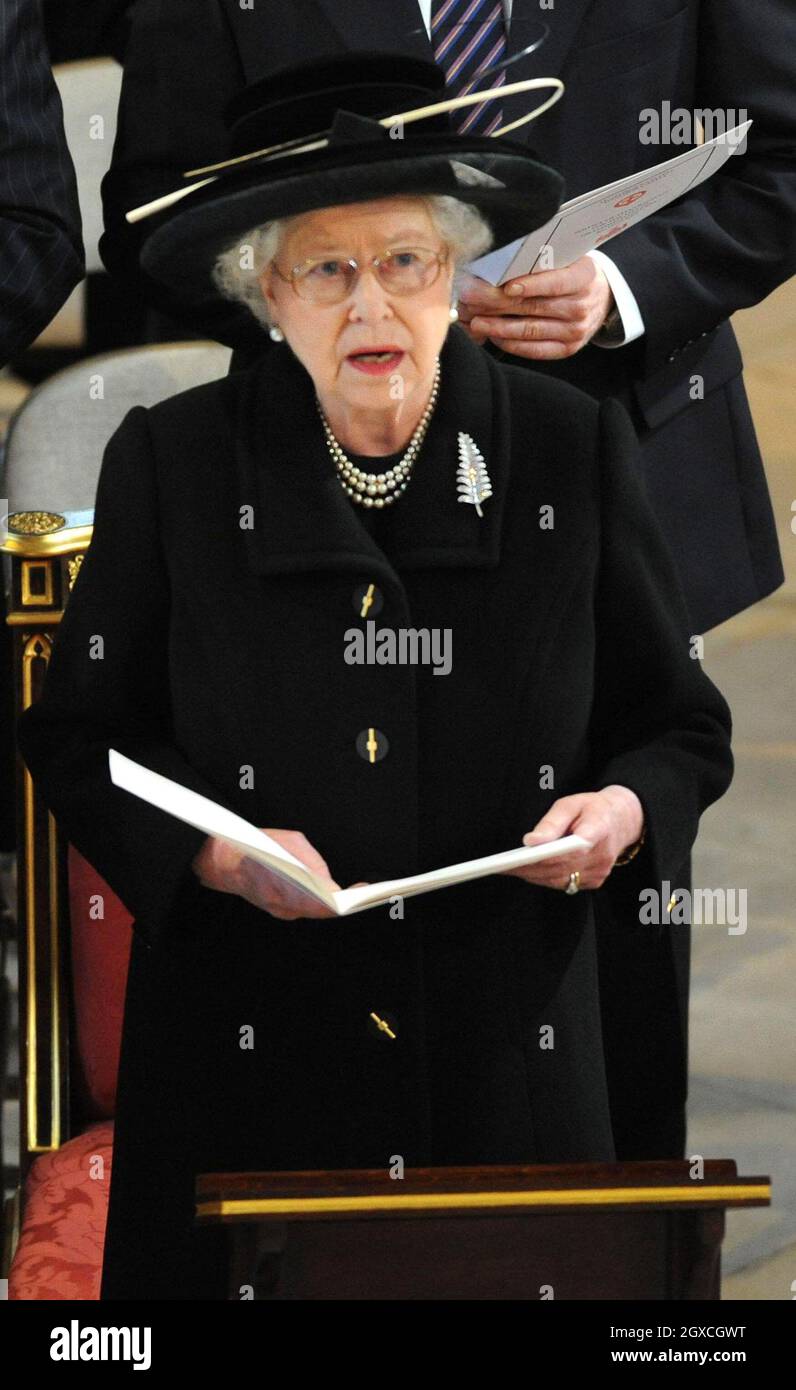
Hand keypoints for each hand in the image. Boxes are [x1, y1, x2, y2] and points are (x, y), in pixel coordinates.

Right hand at [192, 828, 362, 919]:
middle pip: (321, 911)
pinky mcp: (276, 909)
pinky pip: (302, 908)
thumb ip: (312, 862)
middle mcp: (281, 905)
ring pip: (312, 911)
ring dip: (331, 903)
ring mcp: (278, 910)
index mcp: (286, 887)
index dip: (345, 901)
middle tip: (363, 894)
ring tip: (352, 894)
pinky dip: (317, 902)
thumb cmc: (256, 845)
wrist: (222, 860)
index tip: (361, 892)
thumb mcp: (291, 842)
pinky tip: (329, 894)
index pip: (323, 904)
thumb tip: (328, 881)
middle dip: (343, 903)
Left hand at [457, 256, 613, 359]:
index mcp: (584, 278)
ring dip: (499, 327)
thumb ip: (542, 262)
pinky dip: (511, 343)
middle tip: (472, 300)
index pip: (555, 282)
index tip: (505, 286)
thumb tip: (501, 263)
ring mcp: (576, 331)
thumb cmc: (573, 273)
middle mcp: (582, 307)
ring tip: (476, 321)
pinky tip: (494, 335)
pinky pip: (534, 349)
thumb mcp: (567, 259)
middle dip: (498, 304)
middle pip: (534, 307)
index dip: (530, 285)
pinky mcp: (567, 349)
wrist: (601, 298)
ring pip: (530, 330)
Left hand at [503, 785, 644, 890]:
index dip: (549, 851)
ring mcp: (600, 871)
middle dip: (530, 867)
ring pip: (561, 879)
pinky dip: (546, 878)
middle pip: (561, 866)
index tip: (526, 850)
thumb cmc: (592, 809)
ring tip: (509, 869)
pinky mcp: (596, 880)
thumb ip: (552, 821)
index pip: (575, 844)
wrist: (623, 821)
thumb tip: (531, 841)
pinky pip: (566, 883)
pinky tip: (529, 872)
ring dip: (534, 876)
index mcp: (599, 828)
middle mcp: (602, 854)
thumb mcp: (571, 803)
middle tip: (503, 865)